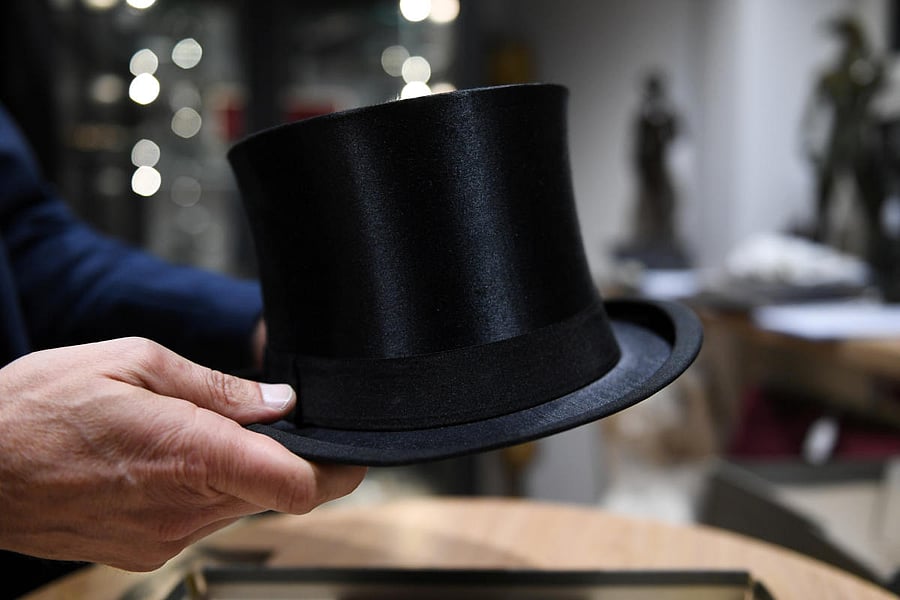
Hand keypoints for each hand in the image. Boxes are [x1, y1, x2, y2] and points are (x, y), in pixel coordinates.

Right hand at [0, 338, 365, 570]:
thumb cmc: (39, 408)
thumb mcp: (134, 362)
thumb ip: (218, 388)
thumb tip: (278, 404)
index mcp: (192, 454)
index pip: (297, 485)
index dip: (335, 471)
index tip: (347, 455)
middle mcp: (184, 508)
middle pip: (276, 496)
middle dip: (284, 463)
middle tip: (262, 425)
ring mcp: (163, 537)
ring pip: (237, 508)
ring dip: (238, 475)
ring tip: (190, 435)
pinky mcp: (142, 553)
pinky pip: (198, 522)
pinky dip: (200, 493)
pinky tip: (162, 463)